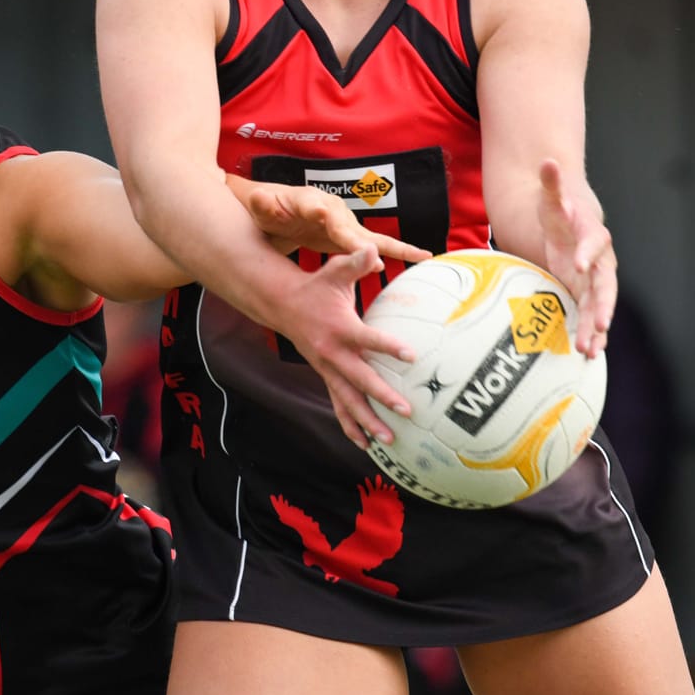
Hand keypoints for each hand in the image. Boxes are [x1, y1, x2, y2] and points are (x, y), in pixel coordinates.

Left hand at [237, 181, 431, 264]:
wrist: (276, 212)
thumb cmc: (268, 209)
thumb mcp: (260, 207)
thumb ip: (261, 203)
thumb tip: (260, 198)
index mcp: (312, 202)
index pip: (322, 212)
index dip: (330, 220)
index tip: (338, 227)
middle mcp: (334, 211)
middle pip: (353, 230)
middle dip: (367, 243)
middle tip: (382, 255)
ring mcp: (346, 225)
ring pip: (372, 239)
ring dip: (395, 247)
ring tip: (420, 255)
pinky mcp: (350, 238)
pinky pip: (375, 246)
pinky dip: (396, 252)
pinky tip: (417, 260)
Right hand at [263, 246, 417, 447]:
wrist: (283, 305)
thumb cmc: (317, 286)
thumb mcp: (334, 270)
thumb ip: (356, 261)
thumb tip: (374, 250)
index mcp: (339, 328)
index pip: (367, 339)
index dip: (388, 347)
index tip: (411, 355)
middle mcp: (332, 353)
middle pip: (359, 379)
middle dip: (382, 396)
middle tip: (406, 409)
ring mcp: (327, 368)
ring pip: (348, 400)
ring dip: (367, 421)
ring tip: (389, 439)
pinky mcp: (326, 376)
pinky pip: (338, 404)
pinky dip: (350, 425)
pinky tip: (365, 444)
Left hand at [537, 158, 615, 357]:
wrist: (571, 227)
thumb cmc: (560, 214)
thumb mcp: (552, 199)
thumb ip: (551, 183)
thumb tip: (548, 161)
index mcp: (592, 236)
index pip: (594, 244)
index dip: (587, 253)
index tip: (578, 265)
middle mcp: (600, 262)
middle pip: (605, 285)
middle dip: (603, 305)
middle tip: (601, 323)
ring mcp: (595, 282)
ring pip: (599, 307)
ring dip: (596, 328)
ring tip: (589, 350)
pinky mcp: (587, 296)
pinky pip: (591, 317)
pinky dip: (592, 334)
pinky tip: (588, 354)